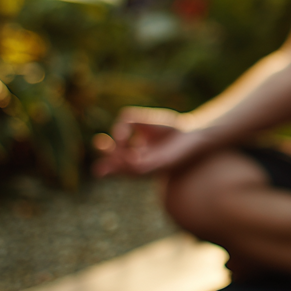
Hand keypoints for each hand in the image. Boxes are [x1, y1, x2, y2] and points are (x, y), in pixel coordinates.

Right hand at [93, 107, 210, 176]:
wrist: (191, 134)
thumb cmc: (168, 129)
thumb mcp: (140, 120)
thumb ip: (126, 122)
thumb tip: (117, 133)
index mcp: (132, 154)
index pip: (112, 156)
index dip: (103, 151)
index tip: (99, 140)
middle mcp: (138, 163)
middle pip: (117, 168)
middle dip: (106, 160)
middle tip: (102, 147)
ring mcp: (149, 166)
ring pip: (128, 170)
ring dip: (119, 161)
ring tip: (115, 154)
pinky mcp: (161, 165)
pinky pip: (144, 168)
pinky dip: (135, 163)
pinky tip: (130, 155)